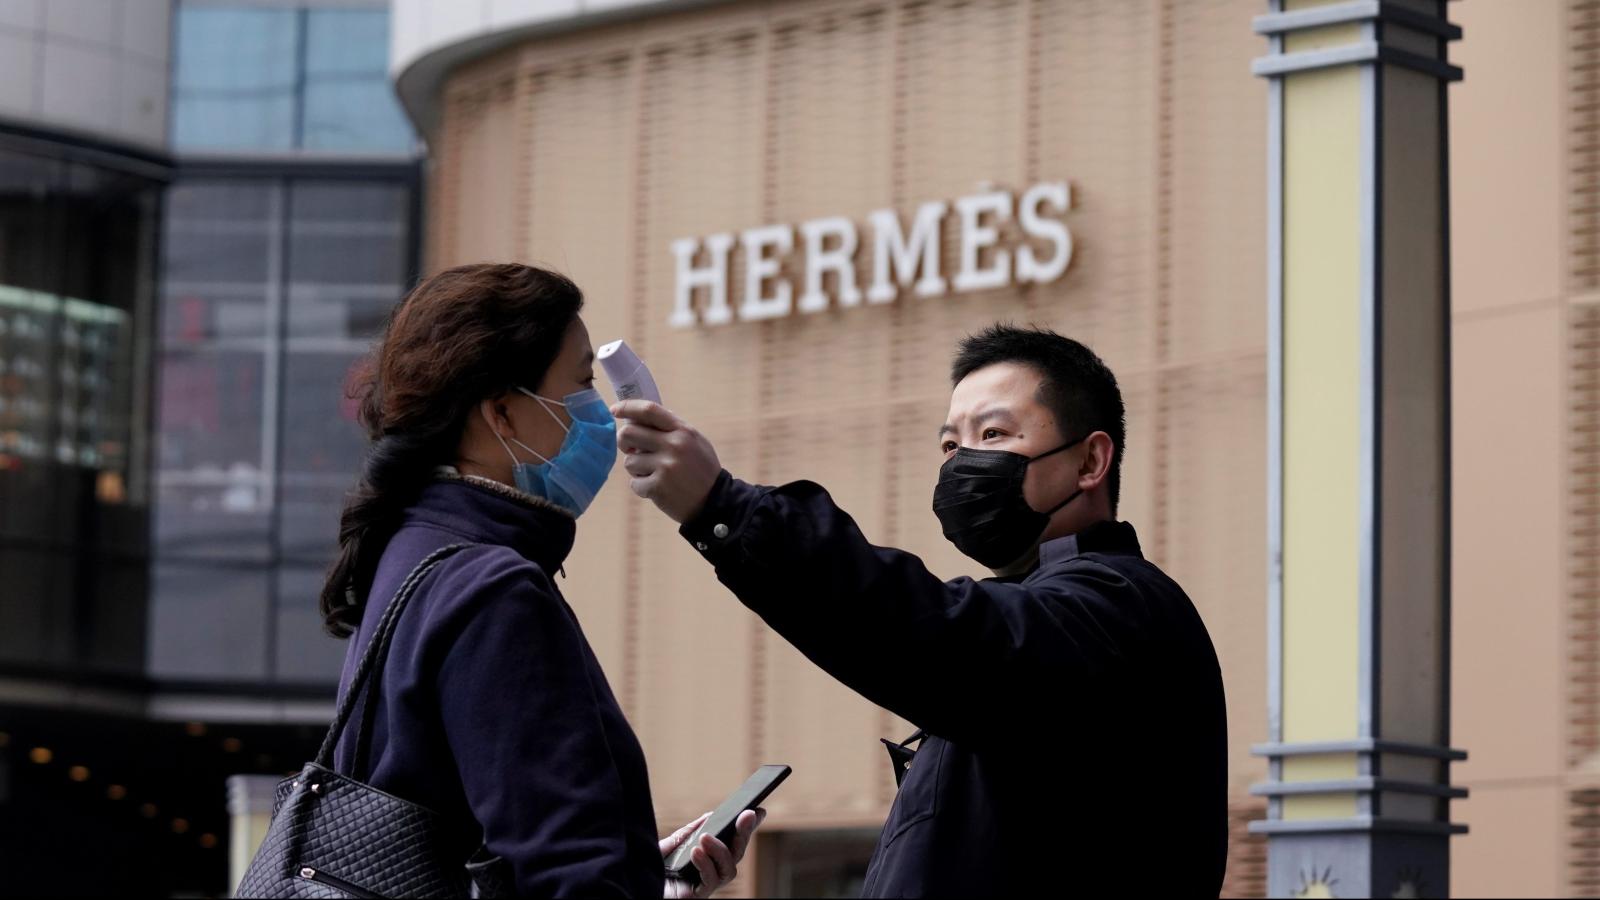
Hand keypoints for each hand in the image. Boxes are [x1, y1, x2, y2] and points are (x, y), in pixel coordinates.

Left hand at [613, 401, 721, 523]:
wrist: (715, 502)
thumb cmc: (701, 469)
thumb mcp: (694, 441)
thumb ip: (670, 428)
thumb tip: (637, 419)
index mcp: (683, 431)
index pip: (649, 410)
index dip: (628, 407)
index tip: (615, 409)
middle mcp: (673, 445)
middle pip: (628, 433)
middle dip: (624, 442)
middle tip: (632, 449)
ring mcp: (665, 467)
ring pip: (629, 461)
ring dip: (637, 469)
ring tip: (655, 474)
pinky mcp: (657, 487)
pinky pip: (634, 482)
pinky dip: (642, 487)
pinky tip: (658, 489)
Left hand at [659, 808, 765, 897]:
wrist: (633, 888)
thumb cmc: (649, 869)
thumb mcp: (668, 844)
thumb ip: (688, 832)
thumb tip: (710, 816)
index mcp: (706, 858)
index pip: (732, 842)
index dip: (747, 828)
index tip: (759, 811)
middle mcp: (710, 872)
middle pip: (736, 854)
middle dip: (744, 833)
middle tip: (747, 815)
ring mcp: (705, 886)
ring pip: (729, 869)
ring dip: (721, 850)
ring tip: (706, 837)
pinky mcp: (697, 896)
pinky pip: (711, 881)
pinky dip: (706, 864)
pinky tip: (696, 852)